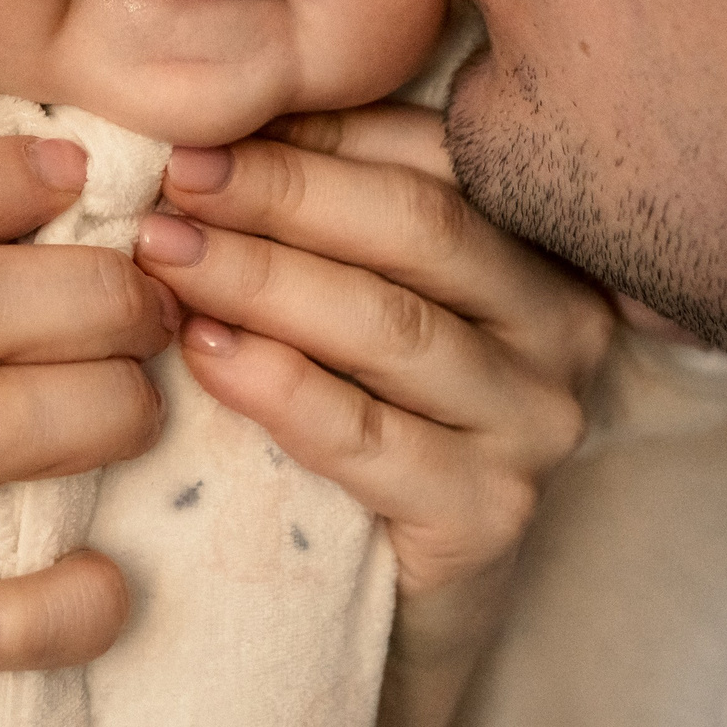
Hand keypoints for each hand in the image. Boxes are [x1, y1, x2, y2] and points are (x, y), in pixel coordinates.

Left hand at [136, 104, 608, 602]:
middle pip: (417, 228)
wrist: (392, 598)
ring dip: (262, 280)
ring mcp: (536, 422)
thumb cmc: (360, 410)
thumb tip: (211, 128)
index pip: (429, 157)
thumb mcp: (352, 296)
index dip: (314, 136)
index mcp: (537, 243)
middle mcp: (562, 323)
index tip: (198, 132)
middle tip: (170, 182)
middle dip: (280, 196)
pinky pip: (370, 435)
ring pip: (389, 325)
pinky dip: (279, 387)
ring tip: (163, 255)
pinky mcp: (491, 512)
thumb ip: (322, 210)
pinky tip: (203, 351)